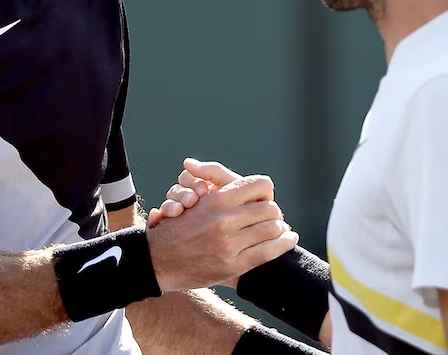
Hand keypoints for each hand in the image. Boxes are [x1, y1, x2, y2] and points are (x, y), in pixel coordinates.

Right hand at [145, 166, 296, 291]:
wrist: (157, 261)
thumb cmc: (176, 228)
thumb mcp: (194, 200)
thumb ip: (217, 185)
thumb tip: (240, 181)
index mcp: (217, 199)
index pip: (260, 185)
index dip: (265, 191)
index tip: (263, 199)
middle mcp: (226, 219)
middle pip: (270, 208)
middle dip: (273, 212)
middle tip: (274, 216)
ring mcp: (230, 244)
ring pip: (273, 229)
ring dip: (280, 228)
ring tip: (281, 229)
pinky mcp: (234, 265)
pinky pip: (268, 251)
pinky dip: (284, 244)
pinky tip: (290, 239)